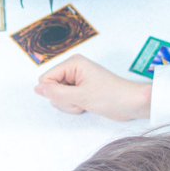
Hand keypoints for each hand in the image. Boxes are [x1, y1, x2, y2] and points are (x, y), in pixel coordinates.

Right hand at [35, 54, 149, 120]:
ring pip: (58, 96)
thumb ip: (56, 93)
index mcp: (73, 63)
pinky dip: (74, 106)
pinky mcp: (80, 90)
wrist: (132, 104)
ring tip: (86, 102)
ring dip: (70, 104)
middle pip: (51, 88)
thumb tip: (37, 89)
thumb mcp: (81, 96)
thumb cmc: (112, 96)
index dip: (54, 92)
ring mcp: (76, 80)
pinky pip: (67, 100)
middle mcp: (73, 69)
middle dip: (64, 100)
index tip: (72, 95)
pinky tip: (87, 105)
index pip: (46, 79)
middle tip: (82, 100)